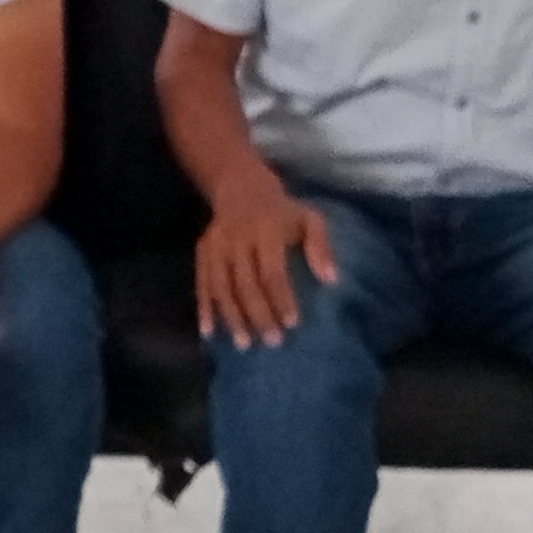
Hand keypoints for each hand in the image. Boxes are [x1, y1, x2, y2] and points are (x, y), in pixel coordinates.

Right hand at [195, 180, 336, 347]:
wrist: (242, 188)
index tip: (292, 324)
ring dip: (232, 317)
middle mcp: (238, 239)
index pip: (271, 271)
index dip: (281, 298)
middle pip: (245, 283)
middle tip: (273, 342)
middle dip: (259, 314)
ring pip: (221, 286)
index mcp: (266, 230)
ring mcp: (216, 246)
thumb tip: (332, 280)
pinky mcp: (202, 252)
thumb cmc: (284, 212)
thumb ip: (321, 246)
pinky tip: (209, 332)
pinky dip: (203, 308)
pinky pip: (201, 283)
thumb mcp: (310, 218)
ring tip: (244, 344)